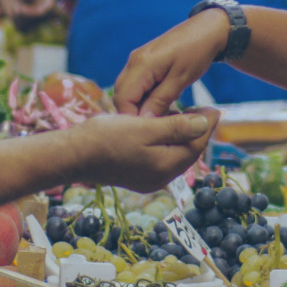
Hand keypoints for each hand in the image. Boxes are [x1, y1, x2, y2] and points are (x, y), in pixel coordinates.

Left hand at [0, 0, 56, 21]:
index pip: (49, 7)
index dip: (36, 12)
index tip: (20, 9)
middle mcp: (46, 4)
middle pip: (41, 18)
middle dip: (27, 16)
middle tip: (14, 9)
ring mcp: (37, 13)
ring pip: (31, 24)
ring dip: (20, 18)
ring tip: (12, 6)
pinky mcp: (27, 20)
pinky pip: (23, 28)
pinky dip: (16, 21)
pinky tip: (11, 11)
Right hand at [74, 110, 218, 192]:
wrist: (71, 155)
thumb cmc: (106, 137)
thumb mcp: (145, 127)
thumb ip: (177, 127)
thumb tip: (205, 123)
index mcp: (165, 167)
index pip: (196, 145)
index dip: (207, 125)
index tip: (215, 107)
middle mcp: (159, 178)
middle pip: (187, 152)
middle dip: (197, 131)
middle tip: (204, 109)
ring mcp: (146, 179)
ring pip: (174, 155)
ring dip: (181, 135)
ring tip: (184, 113)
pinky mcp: (135, 175)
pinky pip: (160, 157)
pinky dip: (166, 142)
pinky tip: (162, 127)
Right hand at [114, 11, 231, 117]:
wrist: (206, 29)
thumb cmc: (197, 52)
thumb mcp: (181, 79)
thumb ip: (161, 99)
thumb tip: (145, 120)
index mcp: (142, 64)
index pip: (123, 97)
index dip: (131, 117)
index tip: (146, 131)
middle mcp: (134, 61)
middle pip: (121, 94)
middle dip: (133, 113)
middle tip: (152, 127)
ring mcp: (137, 61)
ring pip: (128, 91)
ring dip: (139, 106)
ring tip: (158, 118)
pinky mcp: (144, 62)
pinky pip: (137, 84)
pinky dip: (144, 97)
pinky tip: (159, 105)